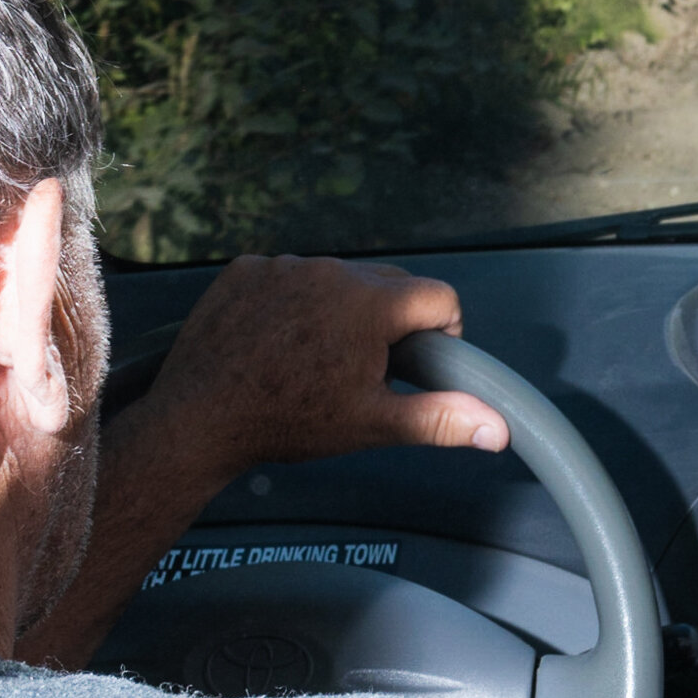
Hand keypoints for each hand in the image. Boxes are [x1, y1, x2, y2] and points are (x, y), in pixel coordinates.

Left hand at [141, 254, 507, 477]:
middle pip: (392, 283)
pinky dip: (294, 300)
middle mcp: (333, 271)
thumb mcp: (373, 423)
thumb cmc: (287, 420)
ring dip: (342, 307)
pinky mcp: (247, 268)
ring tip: (316, 356)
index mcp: (373, 303)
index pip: (439, 298)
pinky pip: (291, 275)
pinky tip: (279, 338)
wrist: (198, 418)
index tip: (418, 362)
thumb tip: (498, 431)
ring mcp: (285, 265)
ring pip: (340, 278)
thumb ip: (442, 418)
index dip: (442, 332)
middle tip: (366, 366)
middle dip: (392, 320)